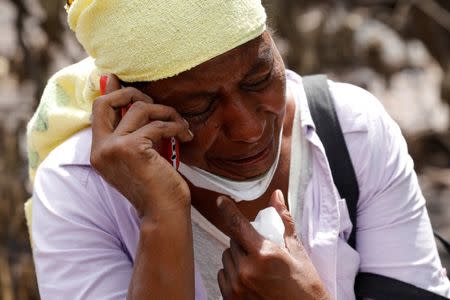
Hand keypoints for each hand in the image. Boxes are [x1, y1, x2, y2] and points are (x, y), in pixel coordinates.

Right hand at [90, 74, 193, 217]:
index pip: (98, 110)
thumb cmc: (156, 185)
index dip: (111, 92)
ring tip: (180, 124)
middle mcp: (101, 149)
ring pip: (139, 108)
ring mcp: (113, 148)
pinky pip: (158, 124)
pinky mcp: (132, 148)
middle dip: (133, 93)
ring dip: (166, 112)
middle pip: (107, 102)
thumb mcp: (140, 155)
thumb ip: (133, 131)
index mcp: (99, 151)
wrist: (164, 213)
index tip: (119, 78)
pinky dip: (176, 126)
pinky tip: (186, 135)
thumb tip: (136, 106)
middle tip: (158, 105)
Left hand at [217, 190, 330, 299]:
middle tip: (260, 248)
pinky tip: (249, 279)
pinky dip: (232, 273)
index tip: (221, 201)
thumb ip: (283, 221)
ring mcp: (237, 286)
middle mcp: (247, 270)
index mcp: (264, 254)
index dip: (227, 209)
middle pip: (233, 241)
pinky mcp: (231, 299)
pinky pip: (223, 276)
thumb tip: (276, 196)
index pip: (237, 225)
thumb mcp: (297, 252)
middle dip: (244, 240)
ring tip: (256, 266)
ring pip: (226, 258)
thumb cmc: (305, 287)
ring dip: (237, 257)